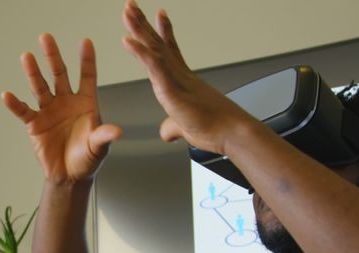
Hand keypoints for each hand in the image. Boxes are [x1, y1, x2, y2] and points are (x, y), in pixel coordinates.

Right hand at [2, 34, 121, 187]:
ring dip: (33, 73)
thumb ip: (103, 136)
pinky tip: (7, 95)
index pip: (87, 77)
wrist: (70, 176)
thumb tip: (116, 131)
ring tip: (27, 57)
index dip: (86, 60)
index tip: (86, 42)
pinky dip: (15, 104)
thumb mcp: (99, 147)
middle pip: (59, 74)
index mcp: (85, 103)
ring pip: (40, 87)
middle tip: (46, 37)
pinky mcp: (35, 124)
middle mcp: (66, 102)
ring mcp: (49, 111)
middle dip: (53, 56)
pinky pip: (24, 111)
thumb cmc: (88, 159)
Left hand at [121, 0, 252, 154]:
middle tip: (132, 6)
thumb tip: (166, 132)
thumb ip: (173, 127)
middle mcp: (179, 75)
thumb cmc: (215, 129)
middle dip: (143, 24)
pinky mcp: (171, 89)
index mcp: (182, 80)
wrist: (231, 133)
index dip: (162, 33)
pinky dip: (141, 52)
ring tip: (128, 10)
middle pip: (157, 44)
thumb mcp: (185, 127)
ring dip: (139, 29)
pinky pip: (154, 67)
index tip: (158, 16)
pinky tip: (128, 40)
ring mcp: (175, 79)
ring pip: (154, 49)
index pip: (169, 51)